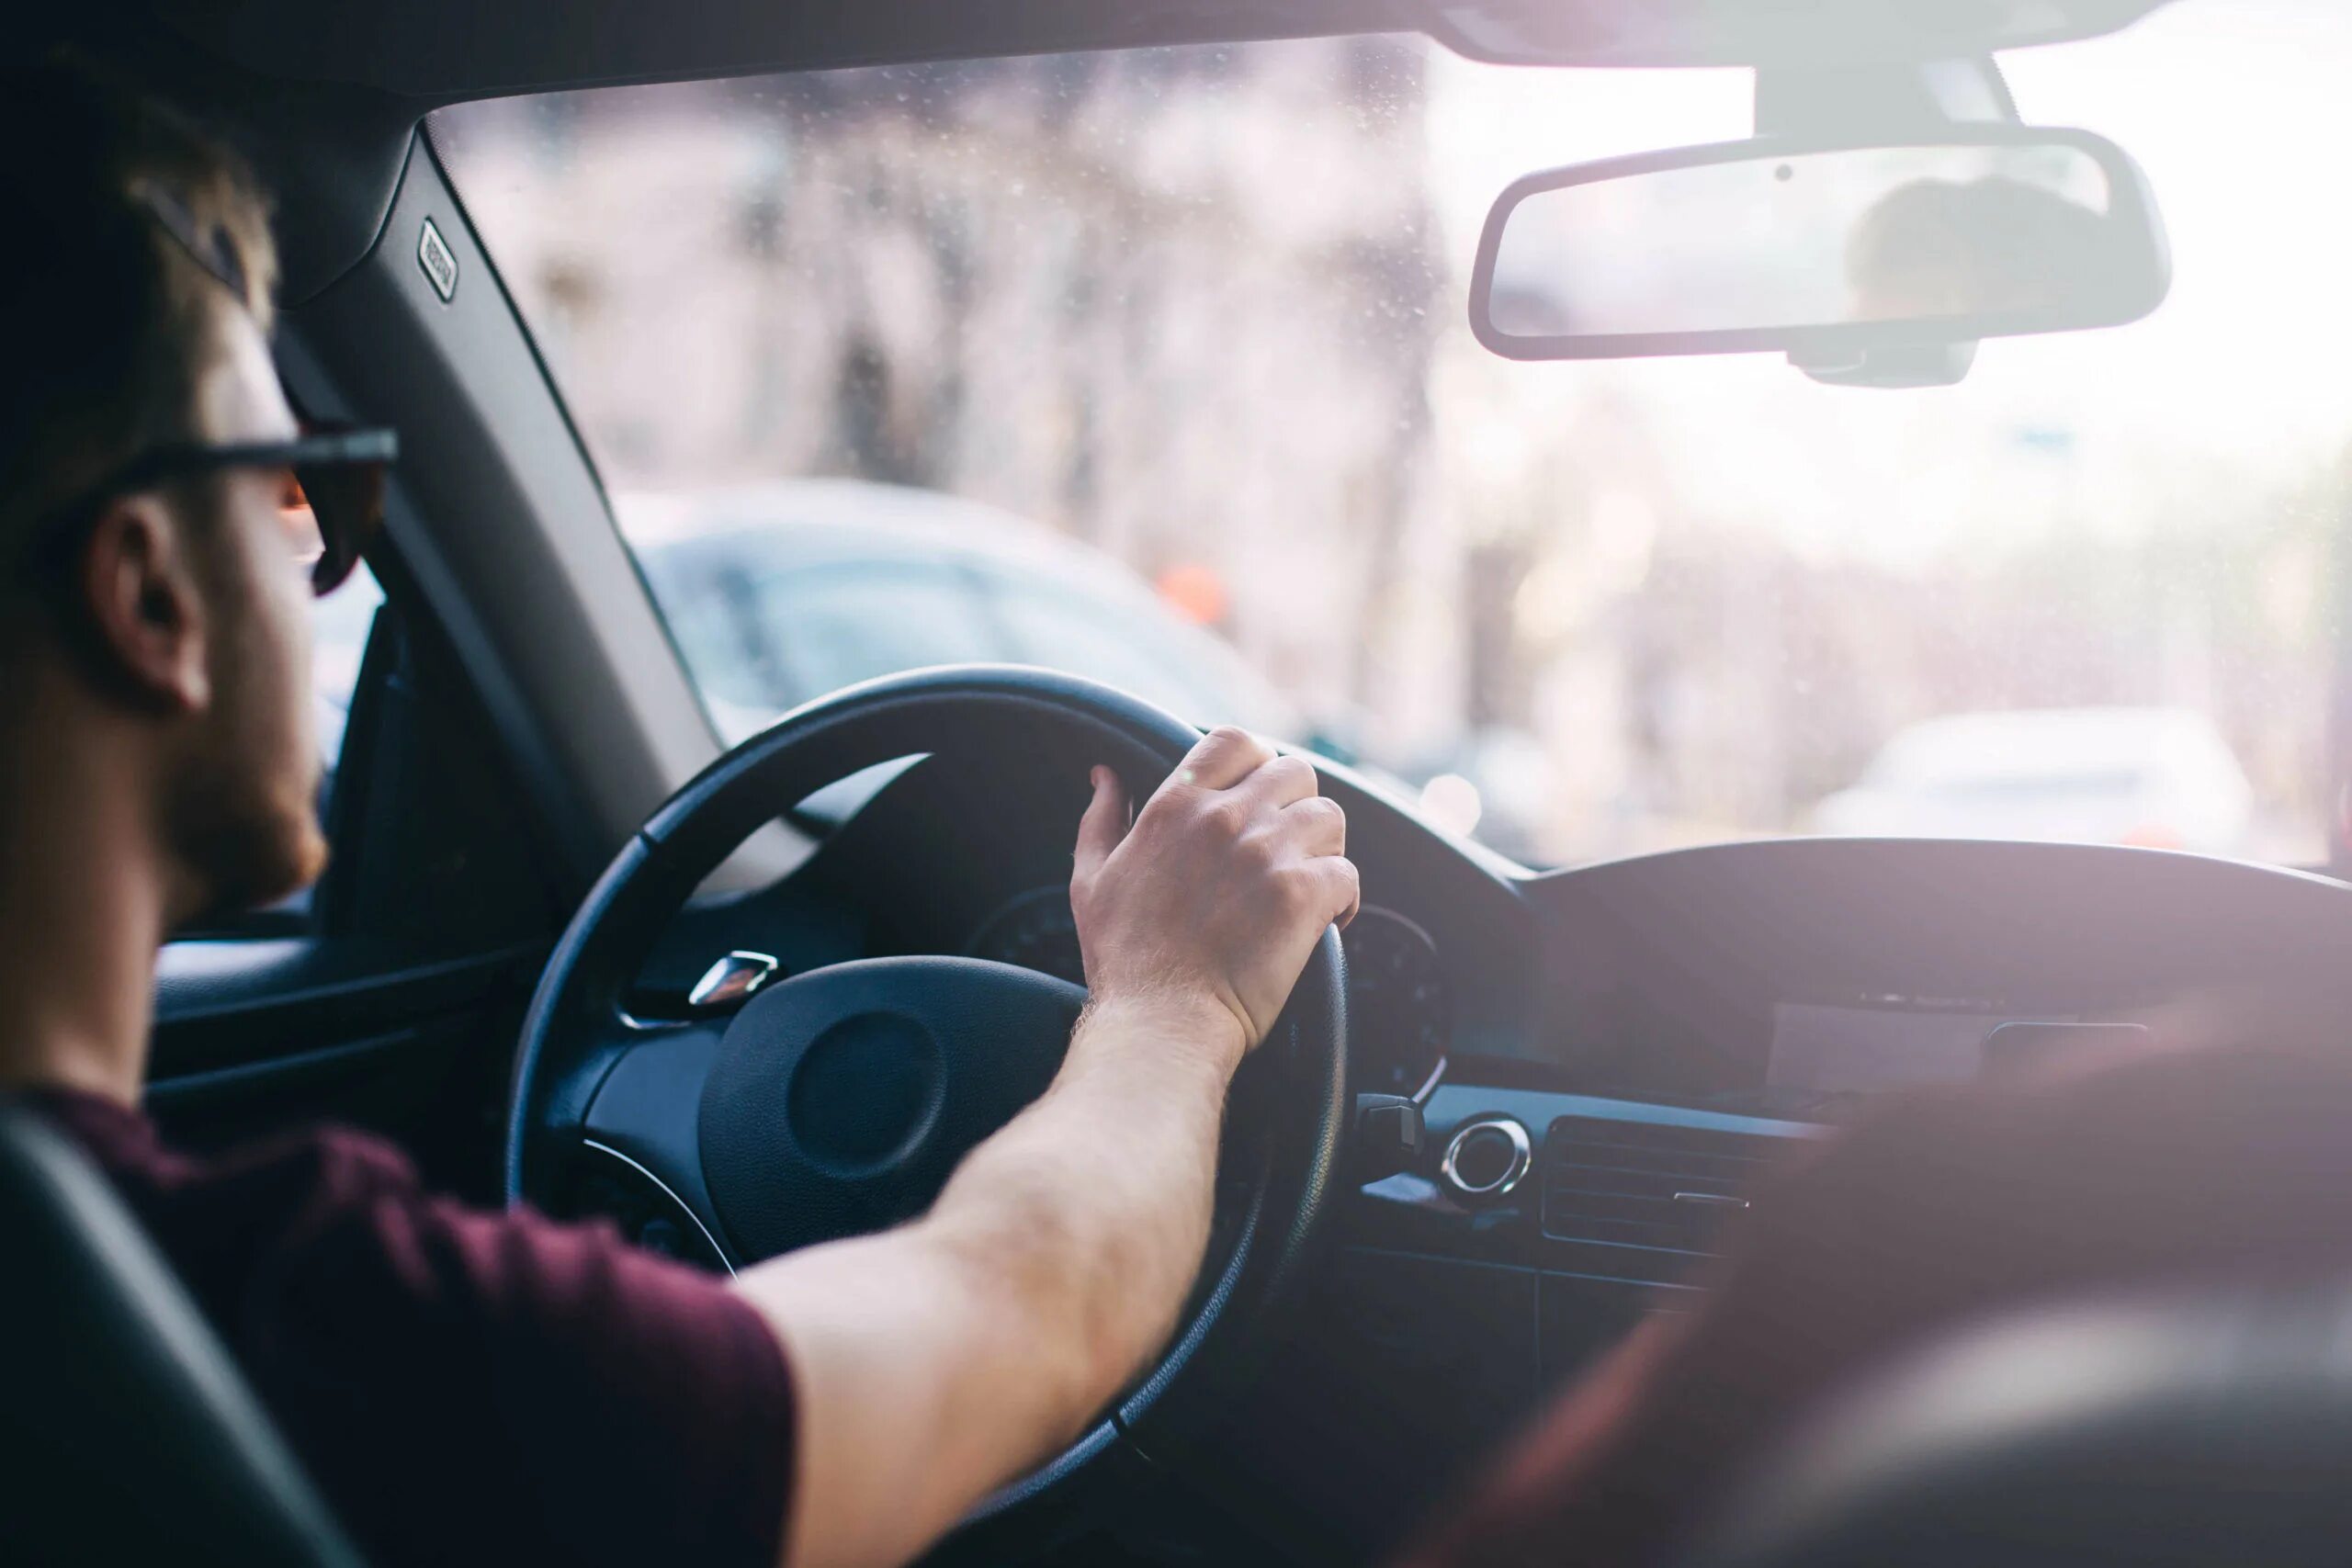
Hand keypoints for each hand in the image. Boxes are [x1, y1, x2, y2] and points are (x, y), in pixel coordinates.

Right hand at [1069, 726, 1359, 1059]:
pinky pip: (1347, 873)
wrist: (1161, 1021)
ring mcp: (1267, 854)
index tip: (1258, 793)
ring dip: (1324, 848)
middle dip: (1297, 805)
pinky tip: (1326, 920)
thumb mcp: (1091, 878)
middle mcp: (1225, 819)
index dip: (1257, 761)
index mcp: (1175, 806)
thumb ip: (1101, 818)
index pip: (1235, 741)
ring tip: (1306, 881)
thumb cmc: (1124, 959)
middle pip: (1295, 772)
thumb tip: (1105, 775)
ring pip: (1329, 816)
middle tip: (1286, 846)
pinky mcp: (1301, 896)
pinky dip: (1343, 897)